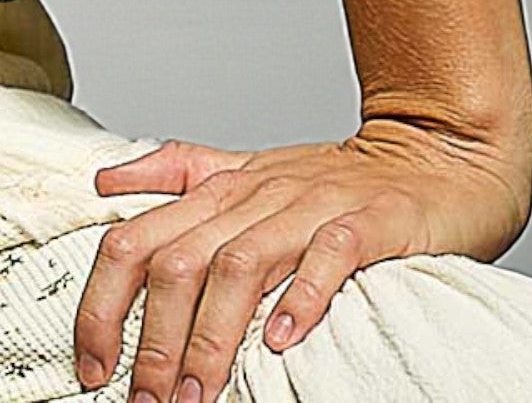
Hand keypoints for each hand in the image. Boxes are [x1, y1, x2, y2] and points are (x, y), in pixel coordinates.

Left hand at [71, 116, 531, 402]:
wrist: (435, 153)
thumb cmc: (337, 177)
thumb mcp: (247, 168)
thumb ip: (177, 172)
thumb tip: (106, 183)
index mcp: (221, 188)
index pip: (138, 238)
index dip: (105, 302)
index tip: (96, 362)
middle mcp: (258, 195)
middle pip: (181, 260)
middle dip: (156, 339)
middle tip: (148, 399)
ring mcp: (312, 206)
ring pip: (242, 264)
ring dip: (212, 335)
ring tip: (199, 394)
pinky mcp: (370, 221)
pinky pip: (328, 255)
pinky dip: (301, 297)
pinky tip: (284, 341)